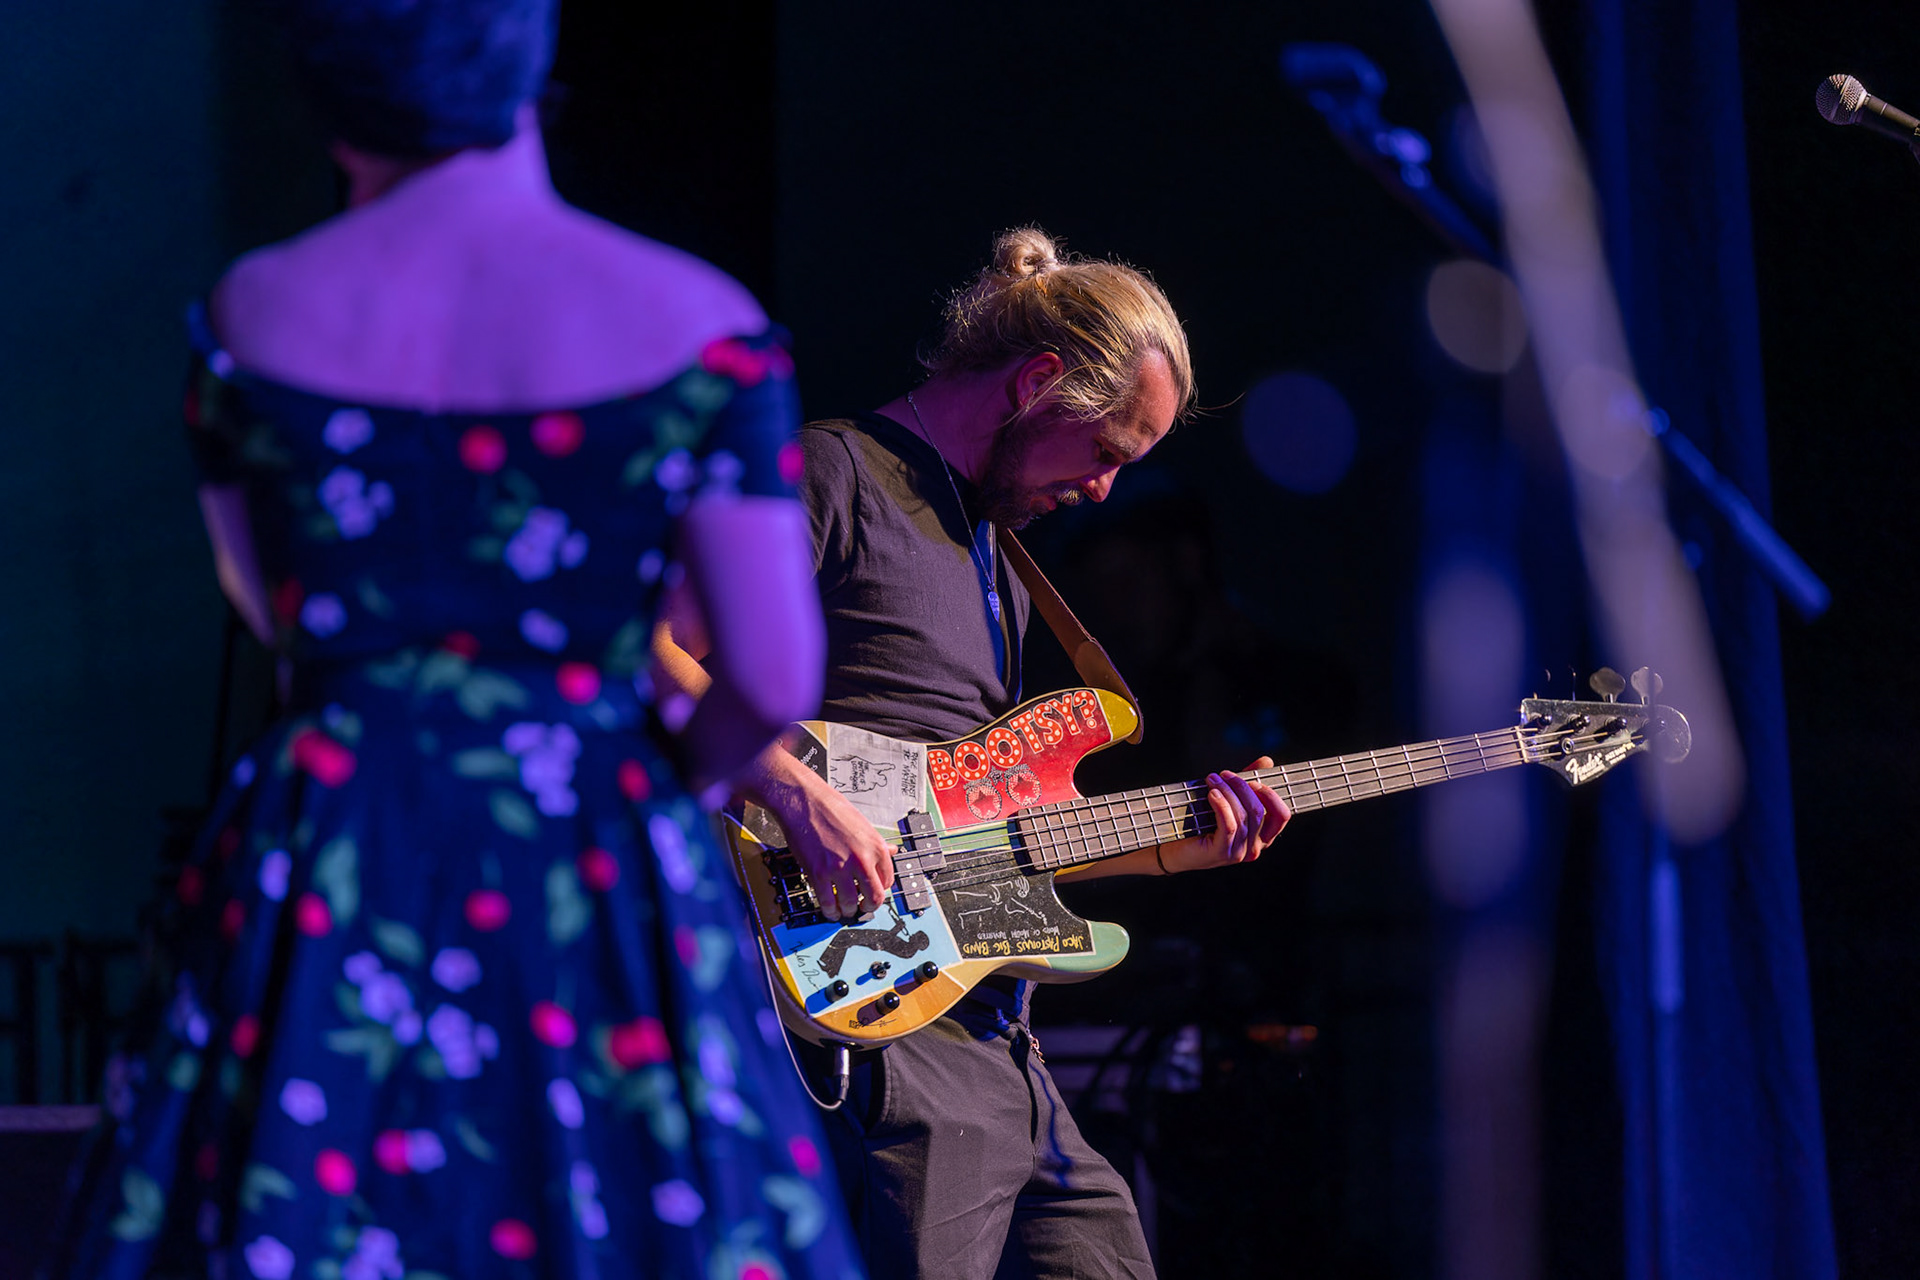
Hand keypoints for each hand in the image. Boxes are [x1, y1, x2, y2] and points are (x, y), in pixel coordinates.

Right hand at [751, 751, 895, 920]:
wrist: (804, 801)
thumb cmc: (831, 808)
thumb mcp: (864, 824)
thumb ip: (878, 844)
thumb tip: (892, 852)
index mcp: (876, 847)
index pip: (888, 881)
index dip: (880, 891)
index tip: (872, 894)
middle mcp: (861, 859)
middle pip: (874, 897)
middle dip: (869, 907)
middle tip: (863, 909)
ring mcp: (839, 867)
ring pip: (850, 904)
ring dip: (848, 911)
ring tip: (844, 910)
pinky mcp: (818, 873)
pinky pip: (827, 902)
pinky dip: (830, 911)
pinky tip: (829, 910)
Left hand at [1160, 757, 1288, 873]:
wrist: (1174, 845)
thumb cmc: (1201, 821)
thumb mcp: (1229, 798)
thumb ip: (1248, 783)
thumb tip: (1267, 761)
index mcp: (1262, 837)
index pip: (1281, 816)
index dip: (1271, 795)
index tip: (1254, 779)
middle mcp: (1255, 848)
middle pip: (1259, 811)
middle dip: (1242, 787)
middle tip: (1224, 774)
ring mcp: (1239, 853)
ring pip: (1242, 816)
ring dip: (1227, 792)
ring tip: (1212, 779)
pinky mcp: (1221, 853)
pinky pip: (1229, 825)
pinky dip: (1221, 805)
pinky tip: (1211, 793)